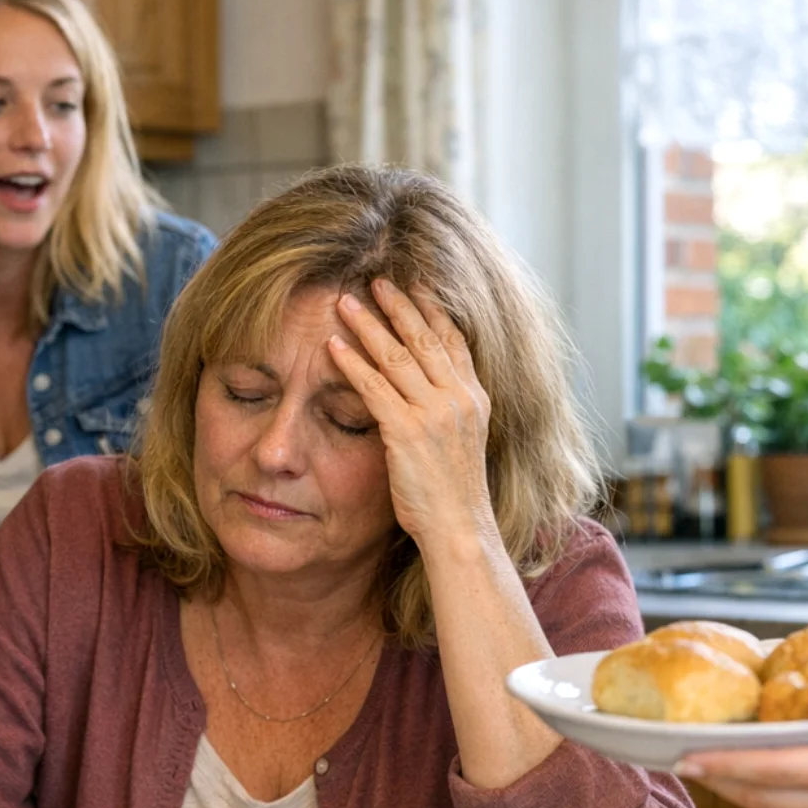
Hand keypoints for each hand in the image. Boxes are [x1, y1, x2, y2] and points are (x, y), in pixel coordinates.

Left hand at [328, 279, 494, 545]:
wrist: (459, 528)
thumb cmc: (455, 494)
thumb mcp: (463, 442)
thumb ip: (449, 410)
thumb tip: (429, 391)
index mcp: (474, 397)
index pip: (453, 340)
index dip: (433, 309)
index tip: (416, 283)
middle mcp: (458, 398)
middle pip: (424, 338)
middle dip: (399, 305)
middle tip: (376, 279)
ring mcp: (434, 413)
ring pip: (396, 356)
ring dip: (368, 324)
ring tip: (344, 302)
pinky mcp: (408, 432)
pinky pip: (374, 388)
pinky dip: (352, 364)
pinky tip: (333, 347)